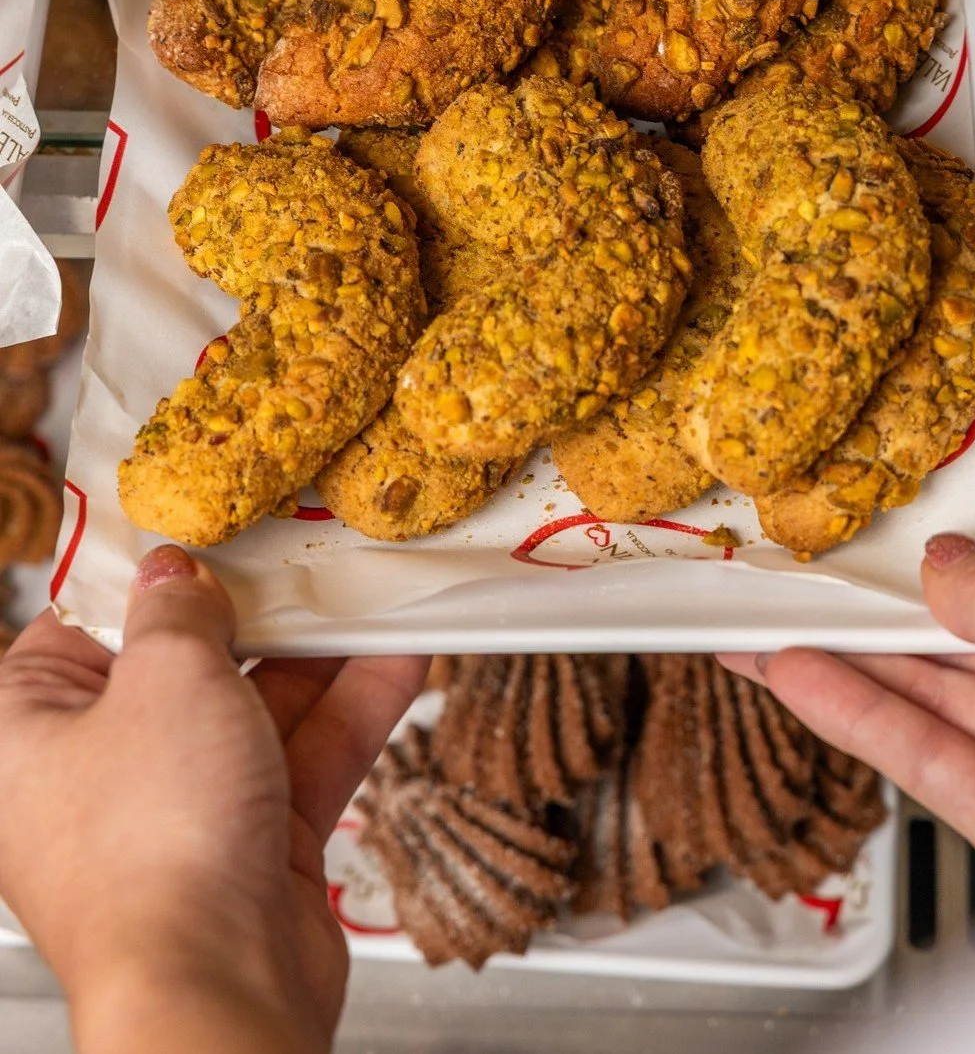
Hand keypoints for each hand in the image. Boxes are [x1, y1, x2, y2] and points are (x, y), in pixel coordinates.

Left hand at [0, 546, 426, 1053]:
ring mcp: (180, 808)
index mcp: (32, 727)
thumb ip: (180, 609)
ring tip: (375, 594)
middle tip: (309, 553)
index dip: (152, 574)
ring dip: (322, 654)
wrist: (216, 986)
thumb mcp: (166, 677)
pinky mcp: (251, 842)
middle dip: (259, 611)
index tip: (210, 527)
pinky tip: (400, 657)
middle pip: (187, 660)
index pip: (87, 621)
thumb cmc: (151, 850)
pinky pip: (303, 755)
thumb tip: (178, 571)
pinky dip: (352, 708)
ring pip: (257, 706)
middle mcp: (100, 769)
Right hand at [720, 523, 974, 952]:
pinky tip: (802, 681)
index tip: (904, 527)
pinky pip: (930, 754)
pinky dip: (863, 717)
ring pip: (945, 694)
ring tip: (777, 624)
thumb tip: (947, 562)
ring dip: (859, 660)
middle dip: (898, 607)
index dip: (974, 543)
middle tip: (820, 576)